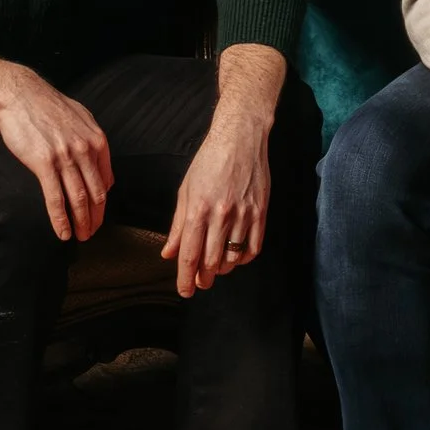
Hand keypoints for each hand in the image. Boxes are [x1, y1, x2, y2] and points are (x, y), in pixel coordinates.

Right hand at [0, 67, 114, 240]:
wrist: (20, 94)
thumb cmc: (49, 105)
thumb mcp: (82, 117)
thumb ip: (95, 143)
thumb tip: (105, 171)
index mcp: (96, 139)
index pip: (105, 181)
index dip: (103, 204)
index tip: (98, 216)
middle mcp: (84, 149)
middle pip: (95, 194)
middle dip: (95, 218)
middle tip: (91, 234)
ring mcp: (64, 157)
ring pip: (78, 199)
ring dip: (81, 223)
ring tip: (80, 237)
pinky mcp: (43, 163)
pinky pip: (55, 198)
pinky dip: (60, 219)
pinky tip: (63, 232)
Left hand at [162, 105, 274, 297]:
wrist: (240, 138)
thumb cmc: (209, 161)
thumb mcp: (186, 191)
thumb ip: (178, 225)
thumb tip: (169, 253)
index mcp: (198, 209)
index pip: (189, 256)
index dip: (185, 279)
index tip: (184, 291)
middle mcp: (220, 215)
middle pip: (210, 262)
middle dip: (203, 279)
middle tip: (200, 282)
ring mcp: (243, 214)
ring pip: (232, 259)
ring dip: (222, 269)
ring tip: (216, 267)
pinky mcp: (260, 212)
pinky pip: (253, 248)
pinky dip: (243, 259)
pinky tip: (236, 257)